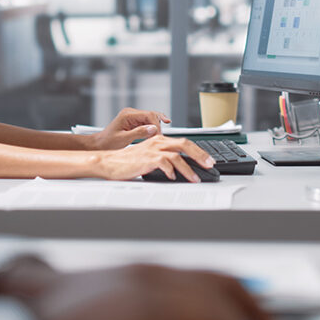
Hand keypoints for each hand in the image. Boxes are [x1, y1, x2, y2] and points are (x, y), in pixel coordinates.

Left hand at [90, 107, 170, 149]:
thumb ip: (139, 133)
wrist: (100, 144)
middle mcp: (131, 113)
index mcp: (127, 114)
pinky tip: (156, 135)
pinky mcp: (134, 123)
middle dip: (158, 126)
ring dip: (156, 128)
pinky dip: (152, 130)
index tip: (159, 136)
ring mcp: (133, 117)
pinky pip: (147, 124)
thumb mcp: (123, 139)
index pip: (148, 115)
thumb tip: (153, 129)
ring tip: (159, 138)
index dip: (156, 125)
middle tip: (161, 138)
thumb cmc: (108, 142)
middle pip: (151, 115)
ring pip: (151, 119)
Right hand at [97, 135, 214, 182]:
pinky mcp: (146, 159)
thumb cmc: (126, 162)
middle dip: (200, 155)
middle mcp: (157, 142)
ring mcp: (152, 150)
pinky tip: (173, 177)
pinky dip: (172, 171)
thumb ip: (163, 158)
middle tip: (210, 165)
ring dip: (189, 169)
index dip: (198, 151)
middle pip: (185, 144)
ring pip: (177, 156)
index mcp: (159, 140)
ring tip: (195, 178)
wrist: (109, 163)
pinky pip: (164, 163)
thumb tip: (179, 168)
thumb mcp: (148, 157)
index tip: (208, 160)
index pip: (184, 142)